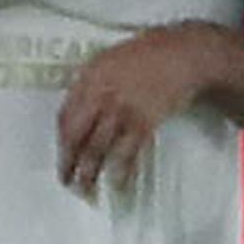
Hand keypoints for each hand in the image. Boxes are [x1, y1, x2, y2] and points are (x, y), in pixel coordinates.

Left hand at [57, 22, 221, 197]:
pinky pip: (127, 153)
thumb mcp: (109, 59)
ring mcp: (121, 111)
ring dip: (90, 173)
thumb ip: (91, 82)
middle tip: (66, 179)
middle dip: (68, 162)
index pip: (64, 115)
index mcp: (88, 79)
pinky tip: (118, 182)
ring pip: (97, 149)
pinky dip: (122, 171)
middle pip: (76, 136)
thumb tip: (79, 107)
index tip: (62, 153)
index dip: (61, 139)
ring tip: (86, 189)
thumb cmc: (149, 54)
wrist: (182, 55)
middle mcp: (100, 96)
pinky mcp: (143, 122)